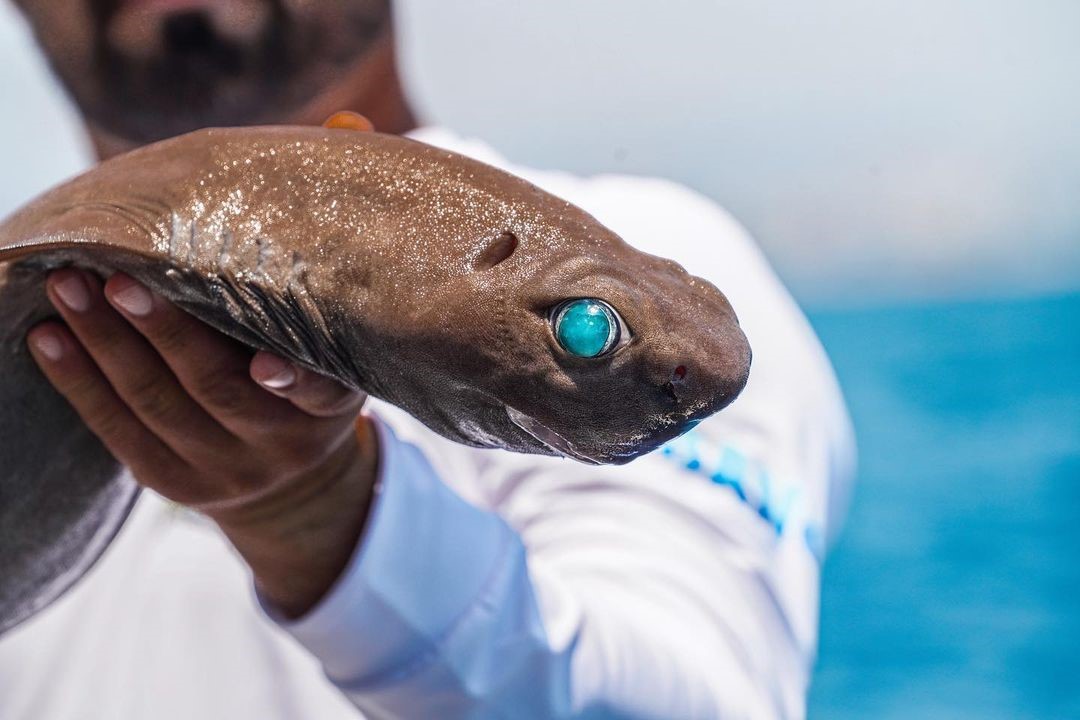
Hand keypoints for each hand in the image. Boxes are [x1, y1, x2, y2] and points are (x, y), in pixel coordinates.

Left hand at [27, 268, 378, 616]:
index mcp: (324, 410)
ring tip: (68, 289)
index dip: (292, 380)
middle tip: (119, 279)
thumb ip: (291, 327)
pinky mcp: (175, 484)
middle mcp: (279, 447)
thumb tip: (218, 252)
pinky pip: (118, 433)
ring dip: (105, 344)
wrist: (290, 482)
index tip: (263, 364)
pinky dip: (79, 382)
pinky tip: (47, 338)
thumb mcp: (324, 362)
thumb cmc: (300, 389)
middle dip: (163, 332)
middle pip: (216, 390)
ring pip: (157, 406)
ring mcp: (225, 472)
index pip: (317, 392)